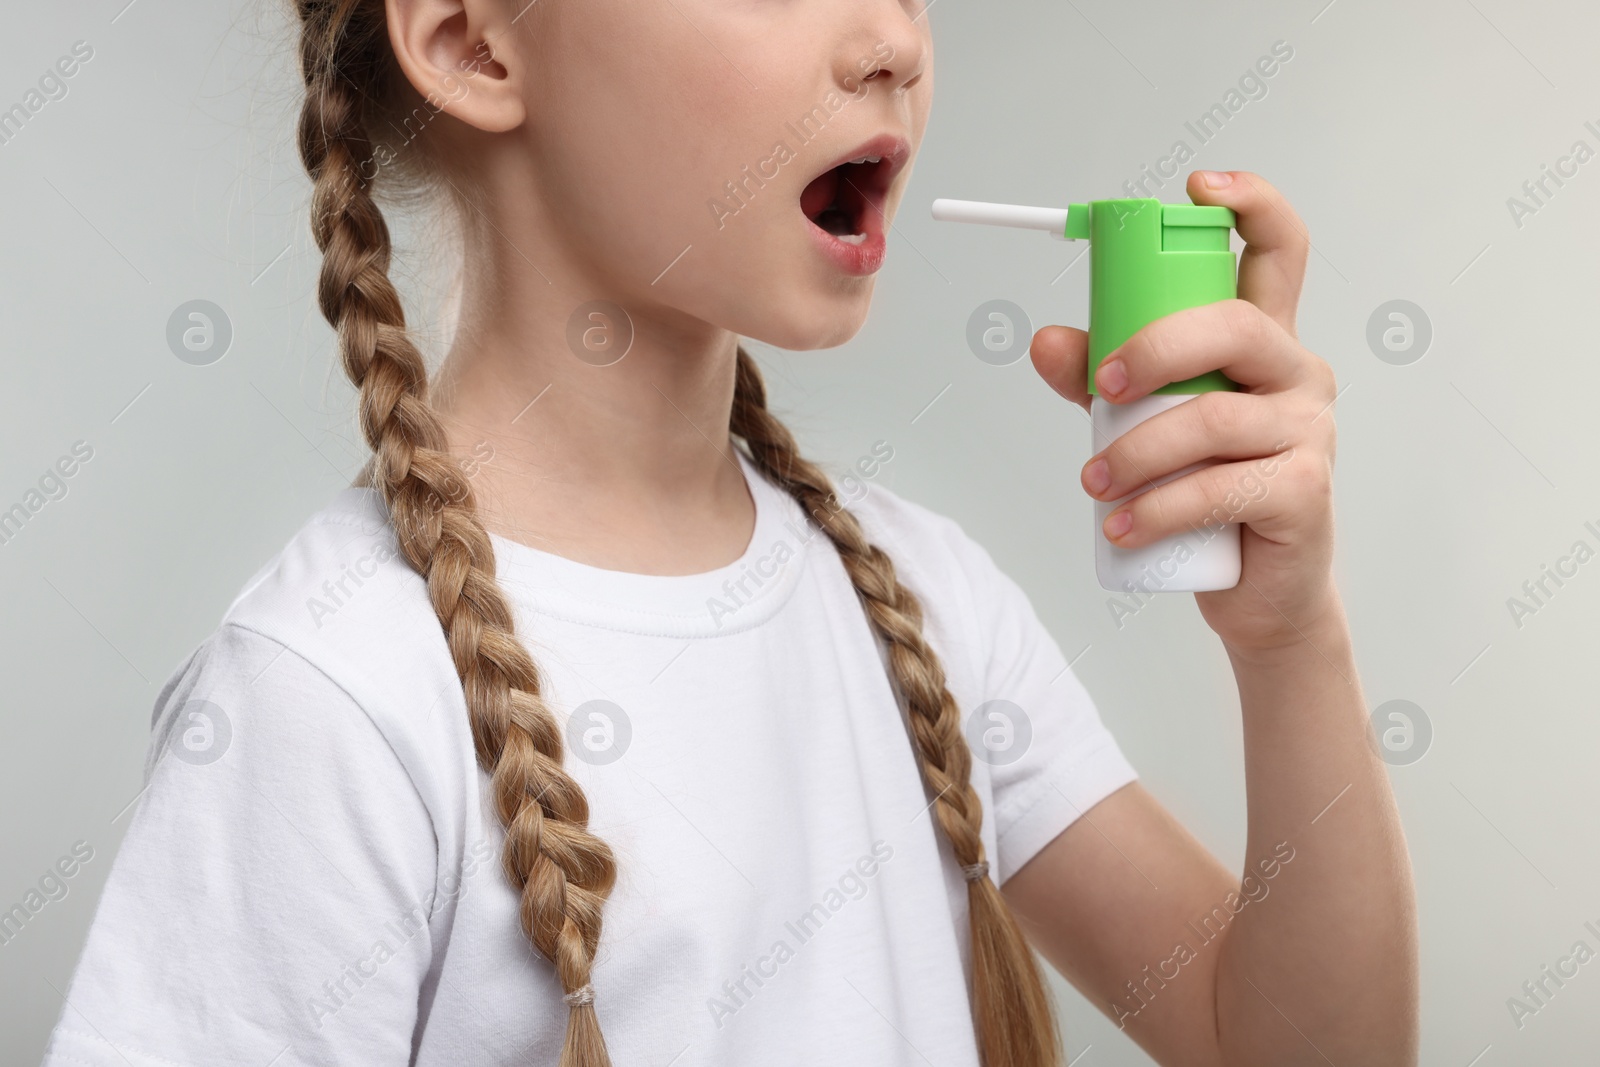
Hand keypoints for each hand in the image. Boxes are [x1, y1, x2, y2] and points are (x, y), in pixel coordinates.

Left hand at [1029, 170, 1339, 655]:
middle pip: (1233, 325)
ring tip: (1094, 484)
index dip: (1250, 203)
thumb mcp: (1145, 426)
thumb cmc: (1205, 494)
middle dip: (1154, 348)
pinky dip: (1157, 509)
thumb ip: (1099, 379)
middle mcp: (1296, 373)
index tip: (1198, 185)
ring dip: (1136, 452)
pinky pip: (1220, 488)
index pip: (1278, 250)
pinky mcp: (1305, 492)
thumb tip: (1046, 341)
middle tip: (1100, 389)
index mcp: (1263, 342)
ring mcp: (1308, 431)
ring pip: (1213, 418)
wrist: (1258, 591)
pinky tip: (1121, 528)